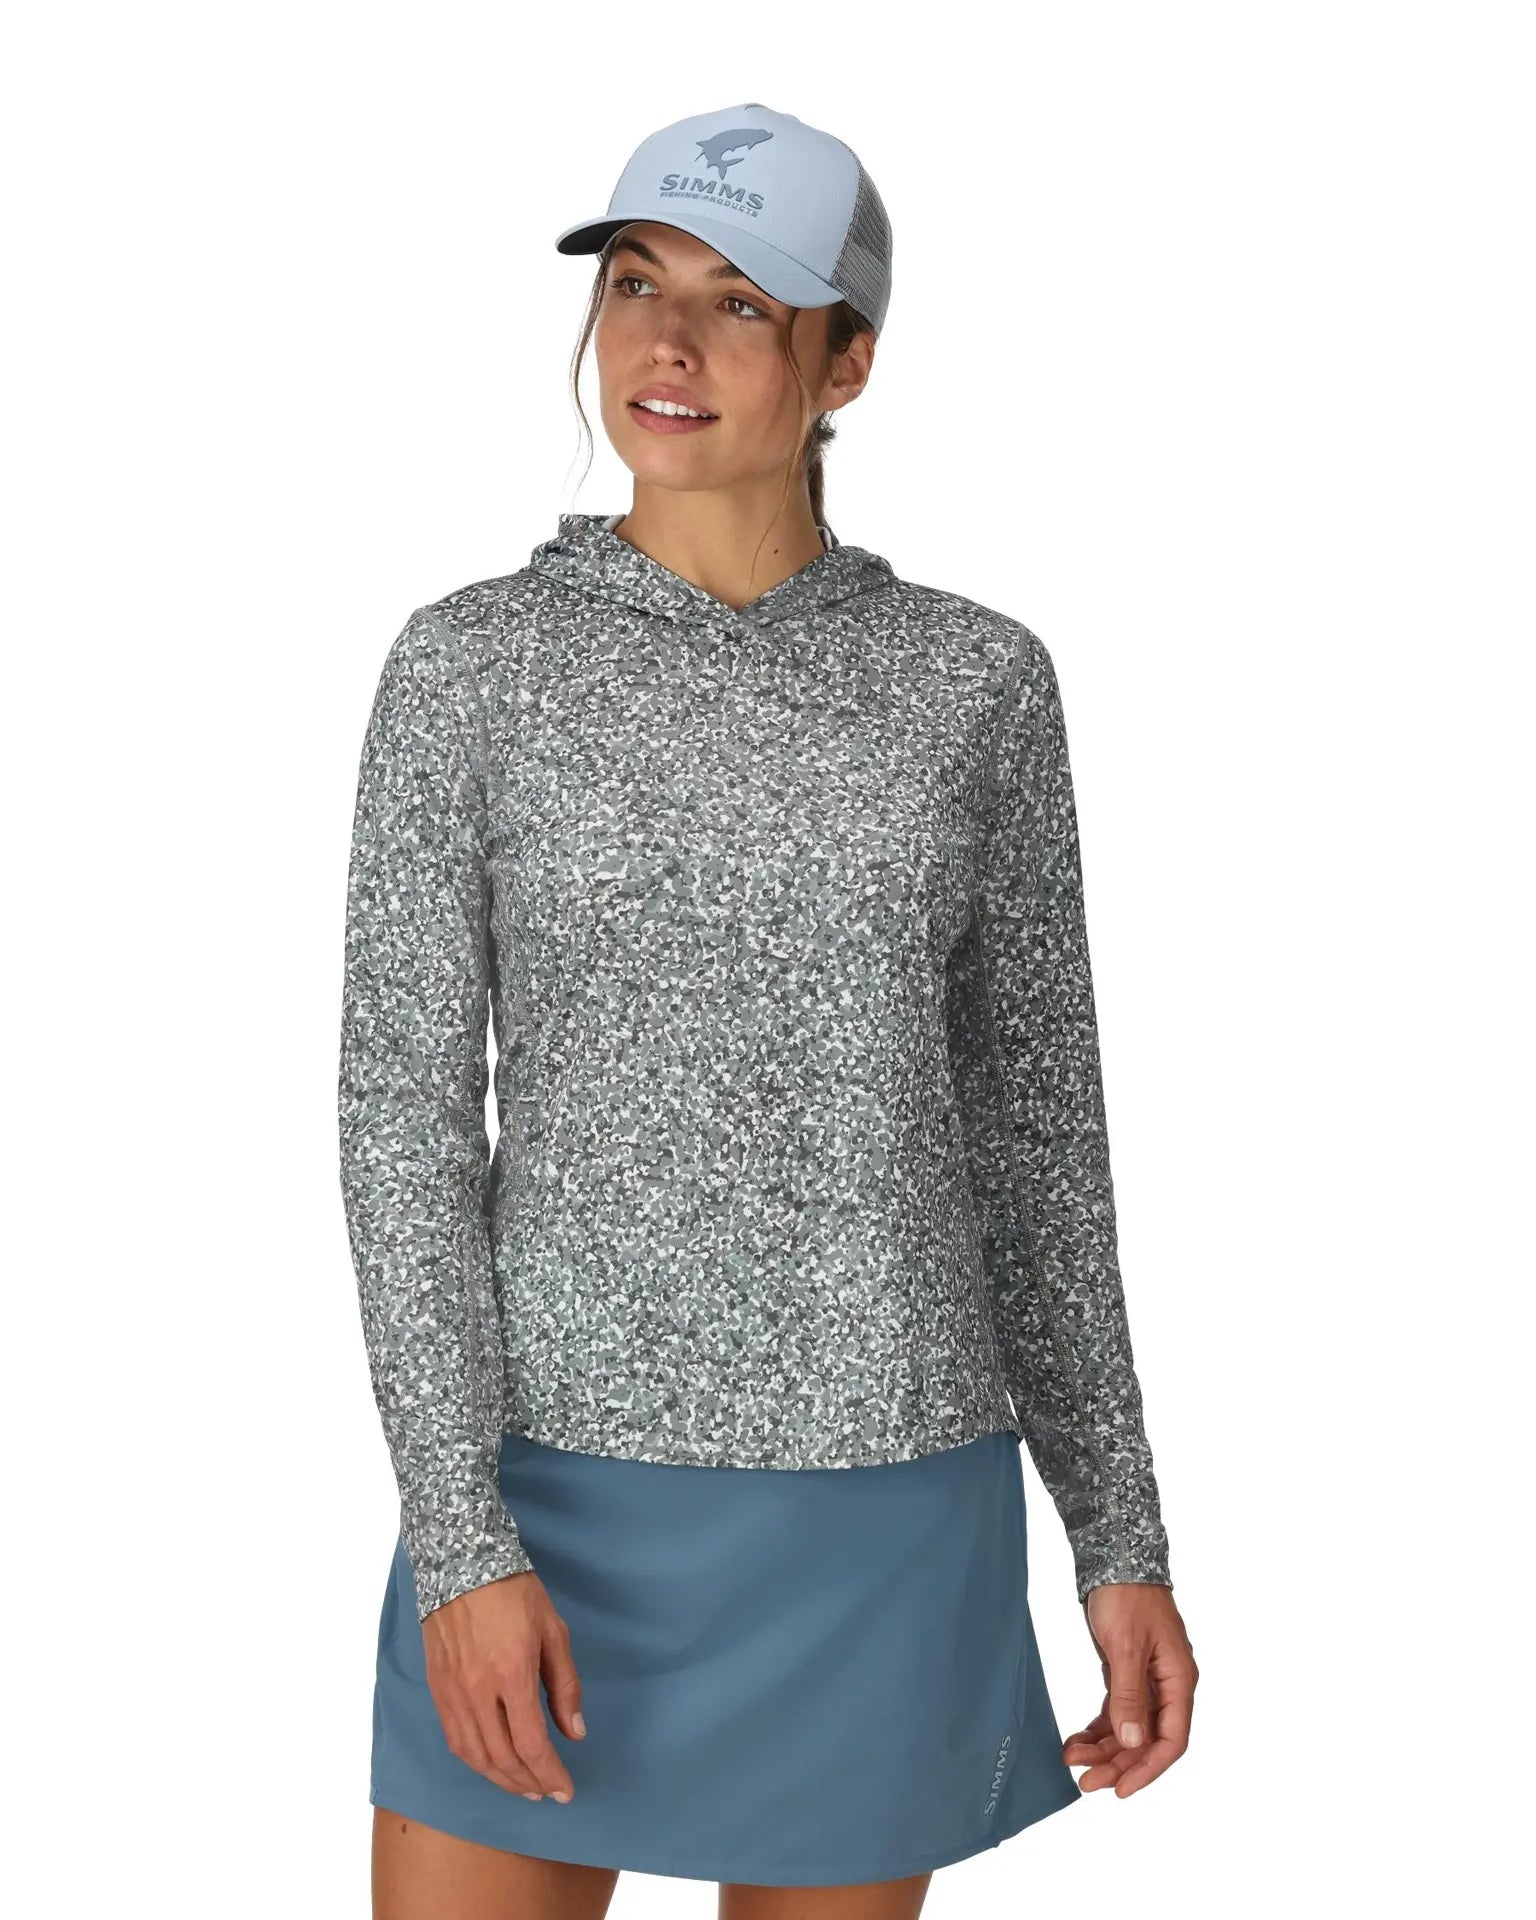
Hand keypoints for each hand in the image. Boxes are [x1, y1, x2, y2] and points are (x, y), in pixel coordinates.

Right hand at [421, 1571, 585, 1800]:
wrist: (461, 1563)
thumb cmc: (514, 1592)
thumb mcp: (553, 1630)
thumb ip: (565, 1685)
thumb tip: (574, 1733)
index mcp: (512, 1674)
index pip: (531, 1743)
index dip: (550, 1773)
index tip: (565, 1789)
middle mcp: (478, 1691)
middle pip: (502, 1757)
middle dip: (528, 1782)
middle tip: (548, 1791)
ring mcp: (453, 1693)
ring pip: (475, 1756)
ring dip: (501, 1779)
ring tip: (524, 1786)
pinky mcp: (437, 1690)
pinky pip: (455, 1739)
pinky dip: (475, 1761)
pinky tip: (491, 1764)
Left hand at [1061, 1582, 1196, 1797]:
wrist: (1115, 1557)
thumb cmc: (1127, 1596)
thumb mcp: (1126, 1646)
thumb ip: (1129, 1695)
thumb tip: (1133, 1740)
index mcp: (1179, 1680)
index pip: (1171, 1739)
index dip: (1148, 1768)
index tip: (1120, 1789)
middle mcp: (1167, 1685)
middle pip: (1147, 1738)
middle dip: (1117, 1762)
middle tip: (1085, 1782)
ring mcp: (1147, 1678)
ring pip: (1129, 1727)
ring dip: (1104, 1746)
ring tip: (1072, 1759)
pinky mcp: (1126, 1670)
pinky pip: (1116, 1709)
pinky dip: (1098, 1726)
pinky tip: (1078, 1738)